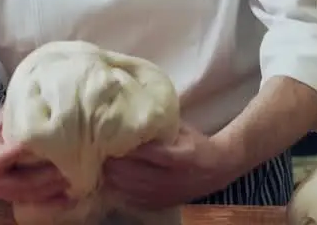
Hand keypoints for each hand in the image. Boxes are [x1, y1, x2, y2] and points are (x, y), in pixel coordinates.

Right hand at [0, 111, 69, 203]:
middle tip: (72, 164)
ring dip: (53, 189)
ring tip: (76, 180)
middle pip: (24, 180)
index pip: (5, 155)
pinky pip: (31, 202)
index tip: (42, 142)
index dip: (22, 150)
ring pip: (30, 194)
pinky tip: (69, 199)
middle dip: (48, 175)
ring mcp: (2, 191)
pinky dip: (50, 202)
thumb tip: (39, 100)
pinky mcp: (9, 198)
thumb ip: (14, 116)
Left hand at [103, 123, 239, 208]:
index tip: (111, 137)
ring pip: (131, 189)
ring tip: (102, 165)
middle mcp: (173, 178)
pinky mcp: (161, 204)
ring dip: (114, 178)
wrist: (216, 169)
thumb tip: (131, 112)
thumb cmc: (195, 143)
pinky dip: (120, 191)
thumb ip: (160, 125)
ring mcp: (166, 194)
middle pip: (135, 174)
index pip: (148, 153)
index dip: (127, 147)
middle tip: (100, 152)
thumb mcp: (182, 129)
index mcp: (181, 155)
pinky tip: (112, 181)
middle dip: (115, 164)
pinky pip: (134, 201)